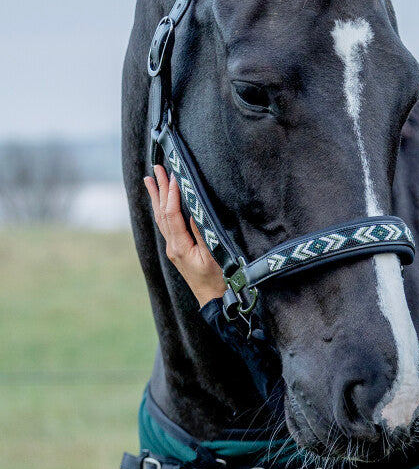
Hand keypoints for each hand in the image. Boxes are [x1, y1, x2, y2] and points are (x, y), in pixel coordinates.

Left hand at [144, 165, 225, 307]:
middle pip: (162, 213)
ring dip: (156, 197)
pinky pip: (165, 225)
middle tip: (157, 168)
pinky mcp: (177, 251)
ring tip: (150, 179)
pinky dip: (162, 210)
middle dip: (160, 189)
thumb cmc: (219, 280)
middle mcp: (172, 247)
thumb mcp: (213, 255)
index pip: (173, 214)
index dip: (173, 194)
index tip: (174, 175)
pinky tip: (160, 203)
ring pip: (161, 218)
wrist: (215, 301)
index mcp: (180, 247)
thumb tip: (192, 211)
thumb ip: (201, 232)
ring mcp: (173, 249)